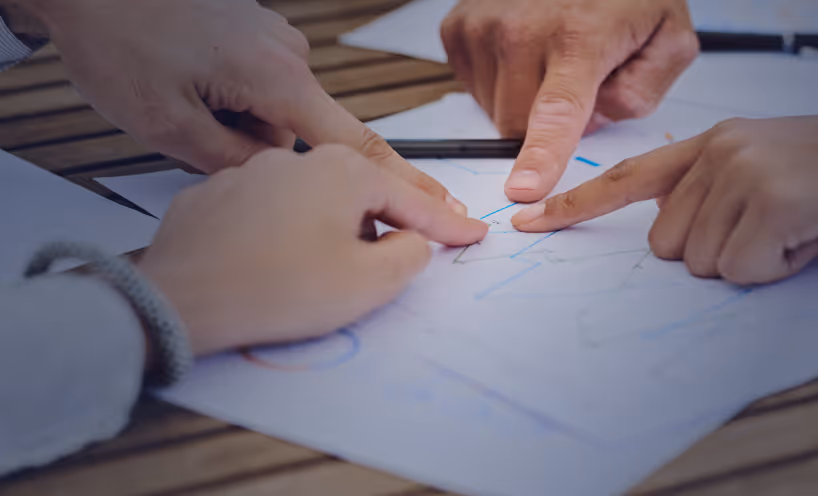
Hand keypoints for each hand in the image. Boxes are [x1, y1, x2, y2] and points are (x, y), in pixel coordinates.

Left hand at [23, 0, 464, 211]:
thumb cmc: (118, 45)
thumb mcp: (169, 127)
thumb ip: (238, 162)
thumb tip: (277, 170)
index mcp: (279, 79)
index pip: (360, 147)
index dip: (403, 184)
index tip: (441, 208)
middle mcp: (287, 55)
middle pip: (304, 134)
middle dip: (258, 148)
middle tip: (198, 131)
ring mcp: (271, 41)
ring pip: (276, 114)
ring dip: (238, 126)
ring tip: (184, 102)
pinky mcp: (253, 37)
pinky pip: (260, 89)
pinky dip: (232, 102)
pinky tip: (190, 86)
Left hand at [137, 146, 488, 356]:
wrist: (180, 298)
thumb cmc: (279, 289)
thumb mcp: (367, 283)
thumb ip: (409, 256)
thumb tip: (412, 242)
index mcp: (342, 170)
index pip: (410, 199)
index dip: (446, 222)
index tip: (471, 233)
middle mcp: (296, 156)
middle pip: (361, 188)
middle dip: (392, 215)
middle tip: (417, 237)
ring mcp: (250, 172)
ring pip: (311, 195)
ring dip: (334, 221)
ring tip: (335, 256)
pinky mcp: (215, 195)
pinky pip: (267, 208)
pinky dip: (285, 227)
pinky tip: (279, 255)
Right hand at [441, 0, 698, 202]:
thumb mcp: (668, 38)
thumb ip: (643, 92)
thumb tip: (591, 121)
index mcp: (579, 36)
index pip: (557, 111)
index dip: (541, 156)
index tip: (523, 189)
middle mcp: (520, 29)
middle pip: (516, 126)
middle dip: (543, 122)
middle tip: (574, 79)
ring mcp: (482, 26)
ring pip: (493, 110)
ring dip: (520, 100)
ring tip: (547, 57)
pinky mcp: (458, 27)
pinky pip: (474, 87)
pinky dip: (497, 80)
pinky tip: (521, 52)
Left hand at [511, 117, 817, 284]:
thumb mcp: (757, 171)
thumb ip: (704, 196)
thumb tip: (670, 243)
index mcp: (707, 146)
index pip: (624, 177)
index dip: (574, 203)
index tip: (528, 220)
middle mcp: (716, 152)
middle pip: (665, 244)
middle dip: (713, 251)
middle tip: (766, 228)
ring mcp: (741, 172)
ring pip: (700, 262)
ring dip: (748, 260)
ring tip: (790, 227)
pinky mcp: (769, 198)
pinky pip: (738, 270)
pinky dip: (772, 268)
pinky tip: (801, 237)